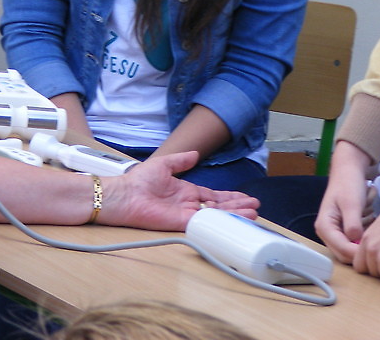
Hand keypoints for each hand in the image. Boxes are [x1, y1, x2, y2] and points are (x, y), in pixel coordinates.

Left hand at [99, 151, 259, 230]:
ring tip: (253, 215)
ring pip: (216, 216)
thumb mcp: (164, 164)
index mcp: (187, 191)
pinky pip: (204, 224)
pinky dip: (219, 223)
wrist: (124, 195)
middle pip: (219, 207)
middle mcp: (189, 204)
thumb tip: (195, 154)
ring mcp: (186, 215)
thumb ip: (181, 161)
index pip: (214, 195)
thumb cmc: (139, 180)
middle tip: (255, 208)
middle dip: (238, 207)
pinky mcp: (181, 223)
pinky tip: (233, 222)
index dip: (230, 197)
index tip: (245, 198)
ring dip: (234, 215)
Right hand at [315, 141, 372, 263]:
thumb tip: (356, 242)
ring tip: (372, 226)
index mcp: (324, 227)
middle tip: (378, 241)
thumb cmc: (348, 184)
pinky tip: (370, 223)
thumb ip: (352, 224)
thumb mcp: (351, 203)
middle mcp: (326, 233)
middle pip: (345, 254)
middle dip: (362, 250)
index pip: (341, 250)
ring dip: (363, 243)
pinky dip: (364, 237)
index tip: (376, 250)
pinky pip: (355, 242)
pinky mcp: (343, 230)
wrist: (349, 170)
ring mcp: (335, 233)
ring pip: (351, 250)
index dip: (358, 253)